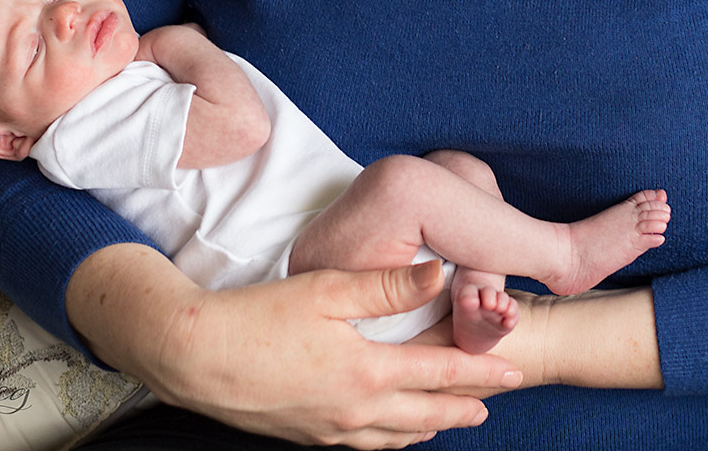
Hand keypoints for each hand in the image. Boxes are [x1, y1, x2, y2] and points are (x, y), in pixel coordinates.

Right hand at [142, 261, 523, 448]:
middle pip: (425, 414)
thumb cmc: (256, 318)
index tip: (514, 371)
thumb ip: (386, 287)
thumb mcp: (324, 291)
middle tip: (491, 405)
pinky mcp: (304, 434)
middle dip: (463, 409)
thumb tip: (440, 275)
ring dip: (427, 426)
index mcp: (367, 372)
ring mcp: (329, 428)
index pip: (441, 375)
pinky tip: (385, 429)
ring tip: (446, 420)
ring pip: (394, 436)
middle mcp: (355, 409)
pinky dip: (387, 437)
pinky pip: (361, 442)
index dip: (481, 372)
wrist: (193, 356)